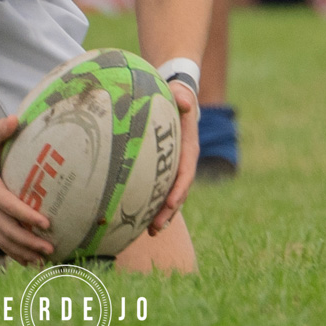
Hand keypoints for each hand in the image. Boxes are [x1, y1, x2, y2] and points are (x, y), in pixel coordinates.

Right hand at [0, 115, 53, 265]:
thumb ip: (2, 128)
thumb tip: (16, 119)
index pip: (9, 206)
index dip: (27, 216)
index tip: (46, 223)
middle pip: (6, 230)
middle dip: (28, 241)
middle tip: (50, 247)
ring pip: (2, 239)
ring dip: (21, 251)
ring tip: (42, 261)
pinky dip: (12, 251)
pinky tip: (27, 259)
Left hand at [149, 81, 198, 235]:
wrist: (177, 96)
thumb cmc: (176, 94)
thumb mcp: (181, 92)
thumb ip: (182, 96)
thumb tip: (185, 101)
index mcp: (188, 147)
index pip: (186, 172)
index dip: (179, 189)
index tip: (170, 203)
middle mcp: (183, 162)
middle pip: (178, 192)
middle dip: (168, 212)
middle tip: (154, 228)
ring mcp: (173, 166)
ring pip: (169, 195)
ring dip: (161, 214)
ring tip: (149, 233)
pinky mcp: (163, 168)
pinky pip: (158, 188)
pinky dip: (151, 203)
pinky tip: (136, 218)